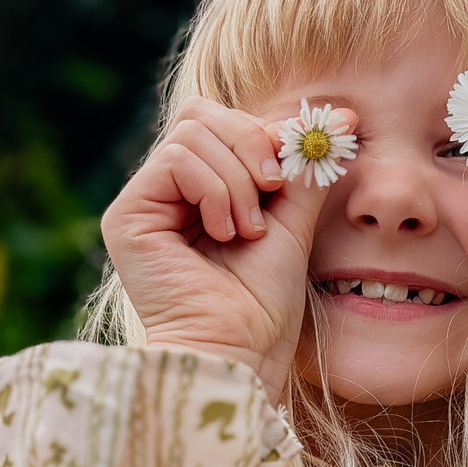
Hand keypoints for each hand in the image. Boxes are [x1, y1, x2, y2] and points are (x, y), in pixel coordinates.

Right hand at [100, 96, 355, 401]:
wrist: (242, 353)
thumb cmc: (264, 305)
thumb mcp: (295, 224)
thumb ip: (305, 170)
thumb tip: (341, 114)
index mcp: (202, 192)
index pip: (229, 123)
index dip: (271, 129)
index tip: (319, 146)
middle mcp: (167, 193)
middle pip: (203, 114)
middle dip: (253, 144)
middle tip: (274, 191)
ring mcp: (145, 203)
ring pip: (192, 133)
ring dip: (237, 180)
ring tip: (248, 231)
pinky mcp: (126, 216)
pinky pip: (175, 159)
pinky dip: (214, 189)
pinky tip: (224, 232)